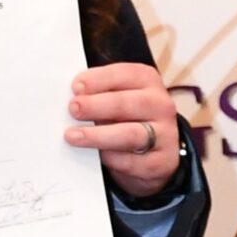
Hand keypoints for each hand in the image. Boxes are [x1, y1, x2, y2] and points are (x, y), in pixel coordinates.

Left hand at [64, 63, 180, 196]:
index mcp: (149, 82)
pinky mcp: (160, 162)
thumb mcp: (120, 99)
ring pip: (129, 134)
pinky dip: (109, 157)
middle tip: (73, 109)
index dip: (100, 79)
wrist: (157, 154)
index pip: (126, 74)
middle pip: (127, 104)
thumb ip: (101, 94)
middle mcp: (160, 105)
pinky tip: (94, 155)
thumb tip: (73, 99)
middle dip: (96, 105)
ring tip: (73, 135)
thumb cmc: (130, 119)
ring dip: (97, 135)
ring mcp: (164, 134)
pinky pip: (130, 161)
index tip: (76, 86)